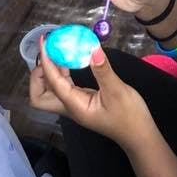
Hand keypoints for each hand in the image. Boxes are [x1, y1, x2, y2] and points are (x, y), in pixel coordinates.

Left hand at [31, 40, 154, 150]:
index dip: (47, 62)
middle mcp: (70, 107)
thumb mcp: (117, 91)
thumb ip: (103, 70)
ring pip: (51, 91)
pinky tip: (69, 60)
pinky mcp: (82, 101)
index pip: (53, 83)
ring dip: (49, 72)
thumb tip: (92, 49)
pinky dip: (62, 73)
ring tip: (57, 51)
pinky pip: (64, 87)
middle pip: (40, 97)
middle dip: (38, 75)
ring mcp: (75, 105)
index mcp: (75, 106)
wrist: (138, 134)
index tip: (45, 42)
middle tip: (49, 53)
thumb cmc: (129, 116)